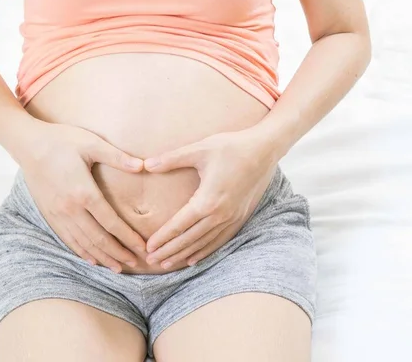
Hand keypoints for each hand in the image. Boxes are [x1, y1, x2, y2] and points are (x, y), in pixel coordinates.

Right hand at [18, 121, 146, 272]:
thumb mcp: (91, 143)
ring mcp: (58, 214)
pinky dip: (81, 252)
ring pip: (83, 243)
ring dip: (102, 257)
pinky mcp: (49, 214)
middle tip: (135, 263)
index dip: (128, 237)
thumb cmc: (62, 140)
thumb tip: (142, 166)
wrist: (28, 144)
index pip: (111, 222)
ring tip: (117, 267)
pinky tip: (92, 259)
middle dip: (118, 253)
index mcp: (84, 192)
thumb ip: (117, 157)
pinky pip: (68, 239)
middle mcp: (70, 208)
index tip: (142, 247)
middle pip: (98, 239)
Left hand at [143, 127, 278, 268]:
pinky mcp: (240, 217)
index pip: (179, 225)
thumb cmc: (230, 147)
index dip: (162, 238)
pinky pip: (220, 240)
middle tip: (152, 261)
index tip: (149, 248)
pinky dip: (206, 251)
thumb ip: (171, 159)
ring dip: (184, 254)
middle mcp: (220, 215)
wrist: (264, 150)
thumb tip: (146, 164)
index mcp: (207, 200)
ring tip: (168, 264)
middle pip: (189, 239)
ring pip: (204, 243)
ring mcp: (232, 218)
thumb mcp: (199, 149)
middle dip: (169, 251)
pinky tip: (194, 259)